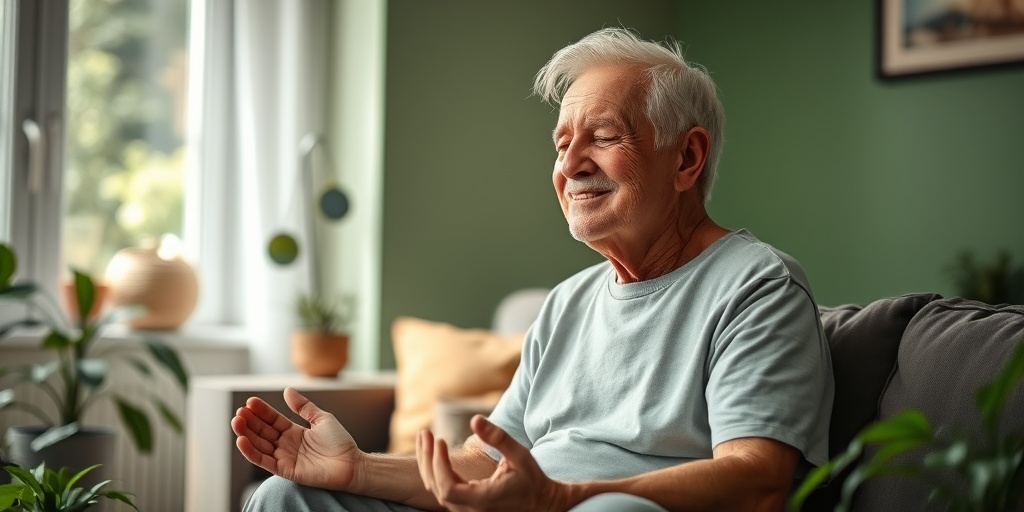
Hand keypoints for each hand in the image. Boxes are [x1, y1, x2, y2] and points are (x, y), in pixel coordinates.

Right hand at [231, 387, 361, 489]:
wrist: (351, 463)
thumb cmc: (340, 442)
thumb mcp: (321, 418)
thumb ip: (303, 406)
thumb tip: (287, 390)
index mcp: (294, 431)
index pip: (272, 420)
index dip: (261, 411)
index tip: (250, 401)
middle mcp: (286, 444)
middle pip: (262, 431)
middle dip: (249, 421)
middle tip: (239, 411)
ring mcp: (284, 457)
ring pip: (259, 445)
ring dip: (246, 434)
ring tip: (236, 421)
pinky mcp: (285, 470)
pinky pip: (263, 461)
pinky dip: (251, 452)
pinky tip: (242, 440)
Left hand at [416, 415, 570, 511]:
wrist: (542, 504)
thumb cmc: (532, 480)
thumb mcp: (520, 455)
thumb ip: (498, 438)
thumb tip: (475, 419)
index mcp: (483, 499)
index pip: (447, 487)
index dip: (438, 465)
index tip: (440, 440)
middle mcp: (472, 510)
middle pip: (436, 488)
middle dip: (427, 459)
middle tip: (424, 433)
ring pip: (436, 491)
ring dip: (428, 465)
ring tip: (425, 438)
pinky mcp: (467, 507)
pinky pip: (443, 492)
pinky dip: (435, 472)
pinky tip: (434, 453)